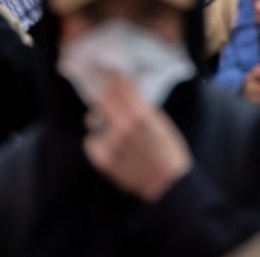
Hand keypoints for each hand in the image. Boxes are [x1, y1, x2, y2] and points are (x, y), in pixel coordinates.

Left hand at [83, 76, 191, 202]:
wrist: (167, 185)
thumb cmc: (169, 152)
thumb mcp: (161, 123)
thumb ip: (143, 109)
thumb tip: (129, 94)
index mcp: (141, 116)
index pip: (122, 88)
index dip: (116, 79)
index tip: (113, 75)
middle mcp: (124, 127)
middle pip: (105, 100)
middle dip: (105, 94)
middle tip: (105, 93)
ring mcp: (112, 144)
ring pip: (93, 120)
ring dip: (98, 118)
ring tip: (100, 121)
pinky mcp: (104, 161)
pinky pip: (91, 143)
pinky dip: (96, 141)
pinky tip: (103, 142)